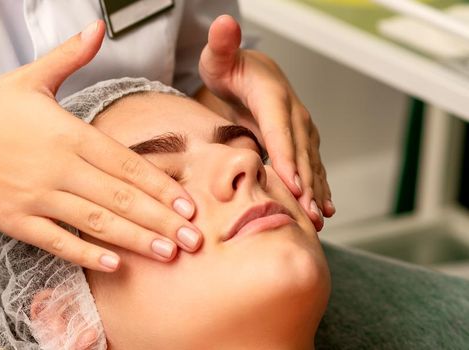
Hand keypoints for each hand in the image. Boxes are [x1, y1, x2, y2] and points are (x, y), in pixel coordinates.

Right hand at [0, 21, 202, 270]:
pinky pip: (57, 241)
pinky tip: (114, 265)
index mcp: (67, 133)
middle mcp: (58, 168)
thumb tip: (97, 27)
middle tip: (195, 238)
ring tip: (168, 254)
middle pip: (119, 197)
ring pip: (95, 222)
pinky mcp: (17, 220)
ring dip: (134, 239)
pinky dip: (86, 253)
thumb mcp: (30, 78)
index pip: (124, 162)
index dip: (158, 185)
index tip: (188, 202)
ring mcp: (37, 197)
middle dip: (160, 219)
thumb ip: (69, 56)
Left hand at [197, 15, 333, 229]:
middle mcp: (293, 113)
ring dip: (315, 192)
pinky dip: (317, 189)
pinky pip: (310, 168)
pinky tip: (323, 212)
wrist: (248, 71)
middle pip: (299, 152)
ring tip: (317, 220)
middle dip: (305, 184)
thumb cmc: (228, 68)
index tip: (293, 183)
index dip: (287, 156)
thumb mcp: (218, 57)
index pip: (280, 129)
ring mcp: (300, 129)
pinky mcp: (298, 142)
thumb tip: (224, 23)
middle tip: (307, 214)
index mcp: (273, 96)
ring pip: (310, 163)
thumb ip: (220, 44)